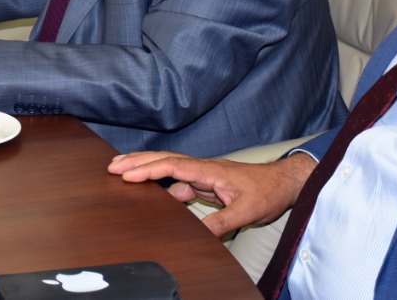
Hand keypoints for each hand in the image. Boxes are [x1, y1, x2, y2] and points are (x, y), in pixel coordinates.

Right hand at [107, 151, 315, 236]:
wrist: (284, 183)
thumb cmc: (268, 191)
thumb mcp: (247, 210)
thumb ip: (222, 222)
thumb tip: (198, 235)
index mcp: (209, 170)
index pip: (172, 166)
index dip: (148, 170)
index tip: (126, 174)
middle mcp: (203, 169)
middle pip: (164, 161)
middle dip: (137, 162)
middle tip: (111, 166)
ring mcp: (204, 175)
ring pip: (169, 169)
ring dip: (146, 170)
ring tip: (122, 173)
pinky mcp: (207, 184)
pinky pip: (178, 182)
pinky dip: (161, 184)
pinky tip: (151, 193)